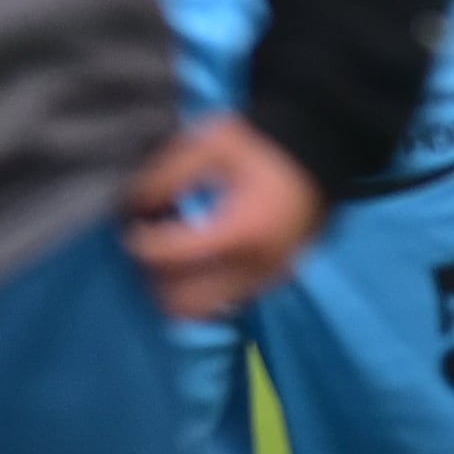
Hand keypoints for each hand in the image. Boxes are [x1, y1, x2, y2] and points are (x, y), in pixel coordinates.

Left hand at [123, 112, 326, 319]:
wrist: (322, 148)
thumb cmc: (264, 143)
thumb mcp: (214, 142)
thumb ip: (169, 172)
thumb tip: (134, 205)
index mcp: (240, 231)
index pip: (173, 258)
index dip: (141, 244)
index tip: (131, 228)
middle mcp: (254, 266)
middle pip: (184, 304)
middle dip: (157, 280)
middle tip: (149, 250)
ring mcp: (267, 279)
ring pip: (205, 311)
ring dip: (179, 290)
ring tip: (172, 256)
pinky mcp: (274, 280)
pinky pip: (227, 301)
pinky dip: (205, 287)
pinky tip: (199, 257)